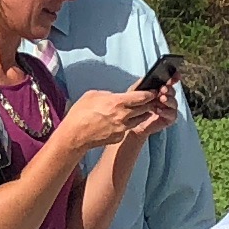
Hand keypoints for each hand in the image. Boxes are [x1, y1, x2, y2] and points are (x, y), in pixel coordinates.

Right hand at [50, 83, 172, 161]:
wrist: (74, 136)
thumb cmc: (80, 113)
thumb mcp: (93, 95)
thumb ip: (108, 94)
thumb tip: (115, 96)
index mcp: (118, 102)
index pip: (141, 97)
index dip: (149, 93)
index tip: (153, 91)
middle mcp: (123, 116)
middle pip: (145, 108)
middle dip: (149, 103)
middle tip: (150, 100)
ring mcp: (122, 128)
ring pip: (139, 120)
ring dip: (141, 114)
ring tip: (138, 110)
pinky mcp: (119, 137)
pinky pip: (128, 128)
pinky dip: (128, 124)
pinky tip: (121, 121)